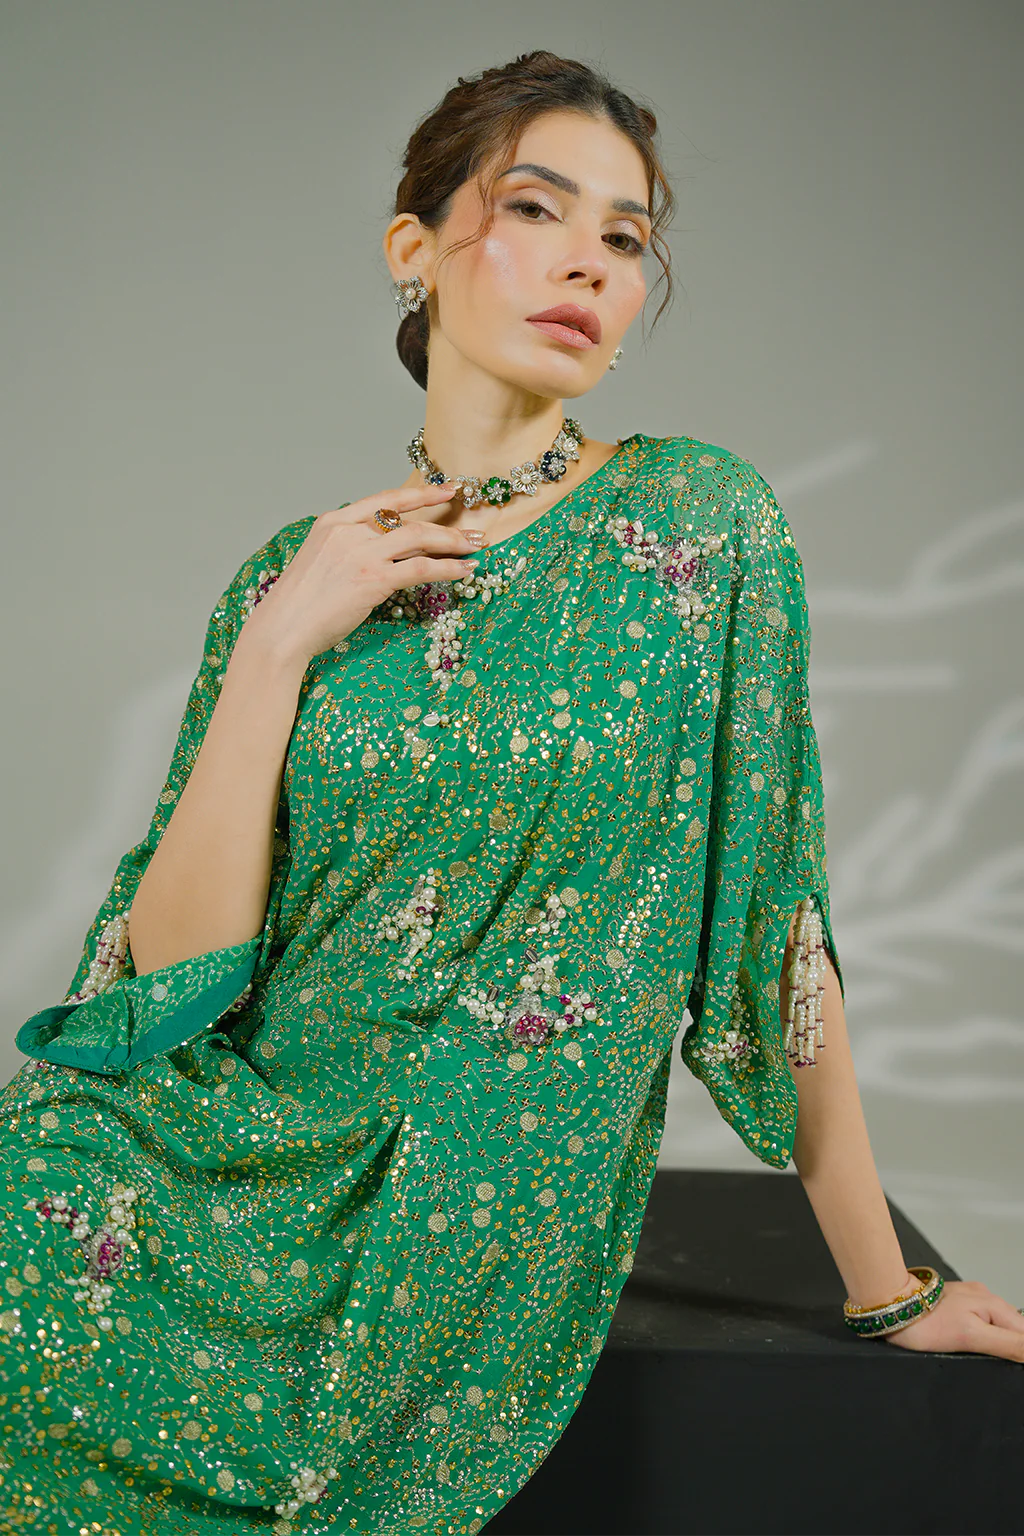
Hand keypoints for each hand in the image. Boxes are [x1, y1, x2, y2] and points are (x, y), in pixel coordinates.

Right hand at [243, 483, 486, 664]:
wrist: (283, 627)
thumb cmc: (300, 603)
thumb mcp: (321, 560)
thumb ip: (348, 547)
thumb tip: (383, 551)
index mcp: (333, 521)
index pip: (384, 500)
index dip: (419, 494)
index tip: (446, 490)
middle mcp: (348, 531)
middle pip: (408, 519)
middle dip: (446, 523)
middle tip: (473, 530)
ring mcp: (361, 554)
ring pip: (419, 539)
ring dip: (453, 542)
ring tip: (476, 548)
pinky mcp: (373, 579)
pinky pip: (421, 568)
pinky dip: (448, 568)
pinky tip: (464, 570)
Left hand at [881, 1278, 1023, 1361]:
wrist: (889, 1304)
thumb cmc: (923, 1323)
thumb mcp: (970, 1337)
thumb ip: (1007, 1344)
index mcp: (993, 1305)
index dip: (1020, 1353)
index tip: (1006, 1363)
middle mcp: (985, 1298)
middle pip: (1014, 1329)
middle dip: (1011, 1348)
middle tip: (987, 1361)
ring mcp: (969, 1299)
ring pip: (997, 1326)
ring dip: (997, 1342)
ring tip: (976, 1354)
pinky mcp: (956, 1303)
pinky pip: (979, 1321)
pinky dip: (980, 1335)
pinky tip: (967, 1343)